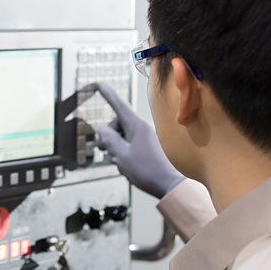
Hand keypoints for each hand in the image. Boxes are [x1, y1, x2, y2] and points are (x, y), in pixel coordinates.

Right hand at [96, 81, 183, 199]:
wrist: (171, 185)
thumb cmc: (147, 170)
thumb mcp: (121, 155)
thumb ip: (109, 140)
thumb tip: (102, 130)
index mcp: (137, 126)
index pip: (119, 106)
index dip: (108, 95)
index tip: (100, 84)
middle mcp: (143, 128)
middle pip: (118, 124)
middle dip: (108, 136)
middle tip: (104, 151)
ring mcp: (148, 138)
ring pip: (124, 136)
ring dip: (117, 148)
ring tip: (120, 163)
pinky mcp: (151, 147)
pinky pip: (132, 145)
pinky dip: (126, 153)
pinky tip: (128, 167)